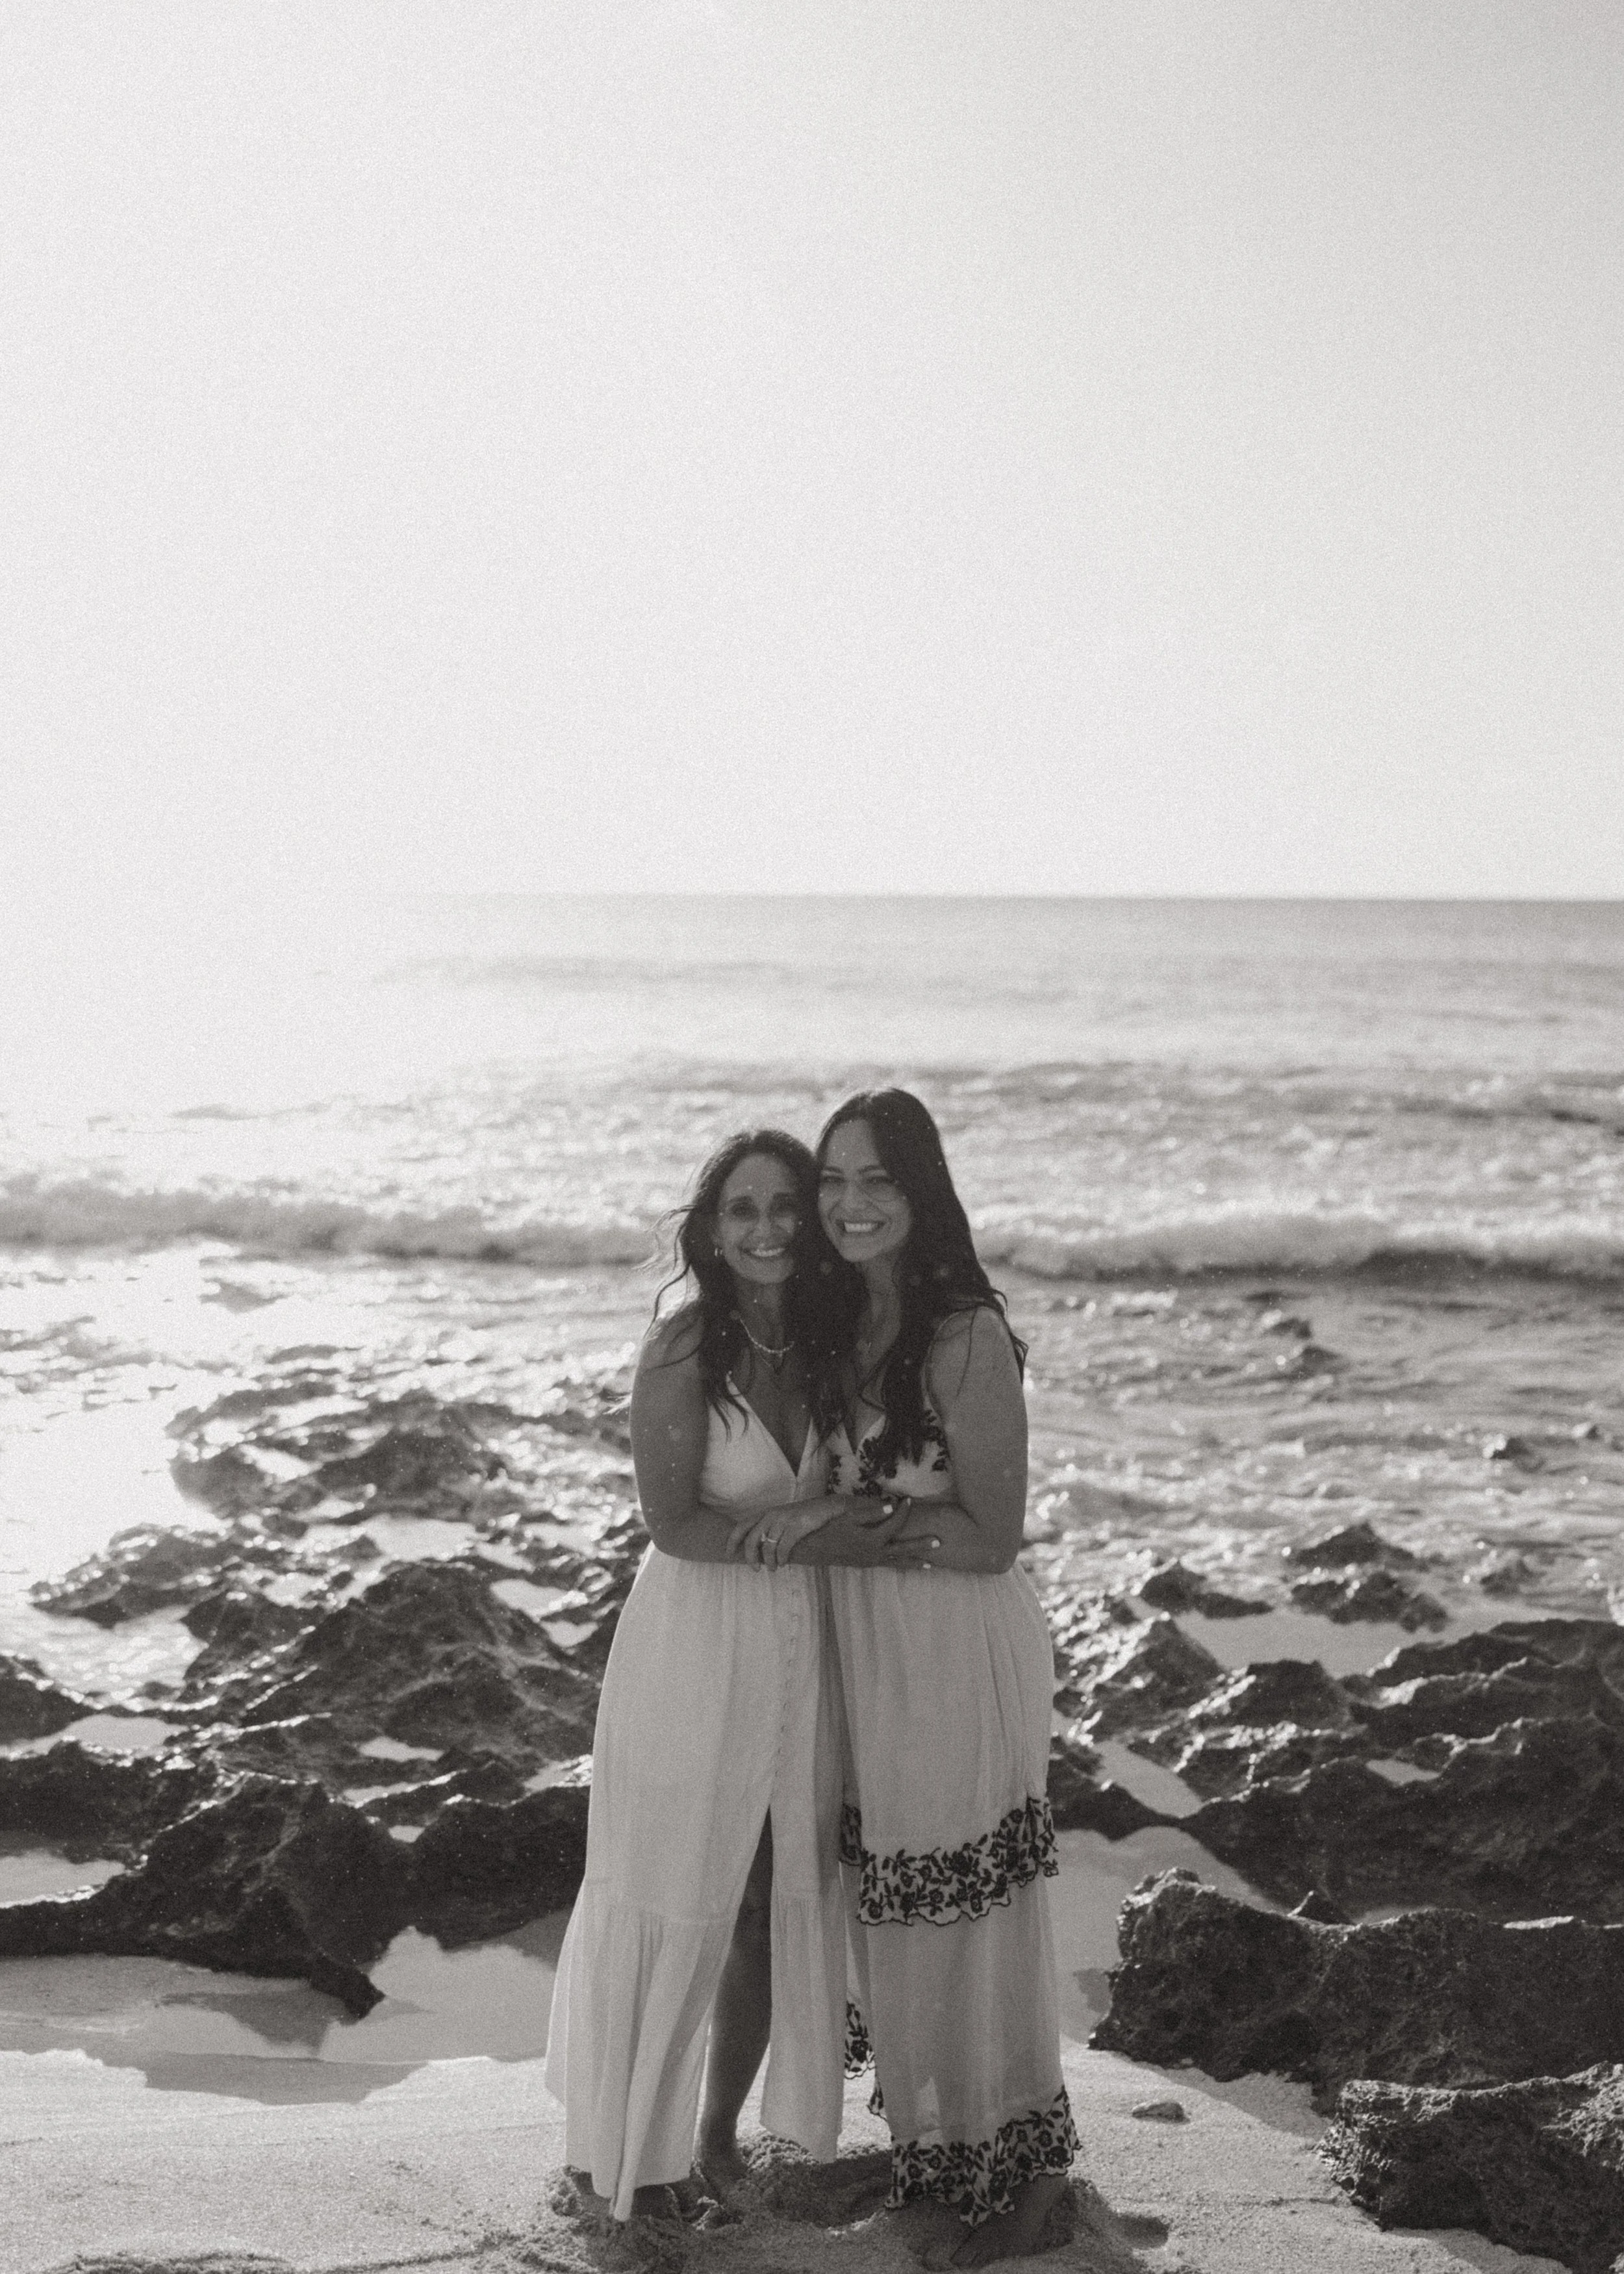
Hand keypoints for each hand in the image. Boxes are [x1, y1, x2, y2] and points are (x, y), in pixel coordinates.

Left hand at [729, 1496, 844, 1569]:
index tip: (728, 1554)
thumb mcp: (781, 1519)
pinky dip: (781, 1559)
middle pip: (751, 1540)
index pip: (741, 1526)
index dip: (732, 1541)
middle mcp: (771, 1515)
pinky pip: (783, 1548)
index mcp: (765, 1513)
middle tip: (755, 1569)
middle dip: (750, 1557)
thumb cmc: (802, 1516)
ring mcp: (783, 1520)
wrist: (824, 1508)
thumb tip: (757, 1550)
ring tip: (773, 1568)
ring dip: (769, 1562)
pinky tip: (783, 1563)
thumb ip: (769, 1529)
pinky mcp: (795, 1527)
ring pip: (767, 1547)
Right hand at [816, 1499, 941, 1568]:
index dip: (903, 1511)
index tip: (909, 1500)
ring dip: (914, 1562)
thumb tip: (890, 1505)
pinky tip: (903, 1563)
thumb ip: (869, 1511)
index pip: (894, 1523)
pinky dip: (899, 1564)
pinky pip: (887, 1565)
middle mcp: (874, 1553)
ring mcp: (869, 1560)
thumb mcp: (847, 1515)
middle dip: (921, 1546)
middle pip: (903, 1549)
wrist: (809, 1548)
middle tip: (939, 1542)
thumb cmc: (827, 1527)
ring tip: (931, 1565)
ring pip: (896, 1562)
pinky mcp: (863, 1563)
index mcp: (872, 1539)